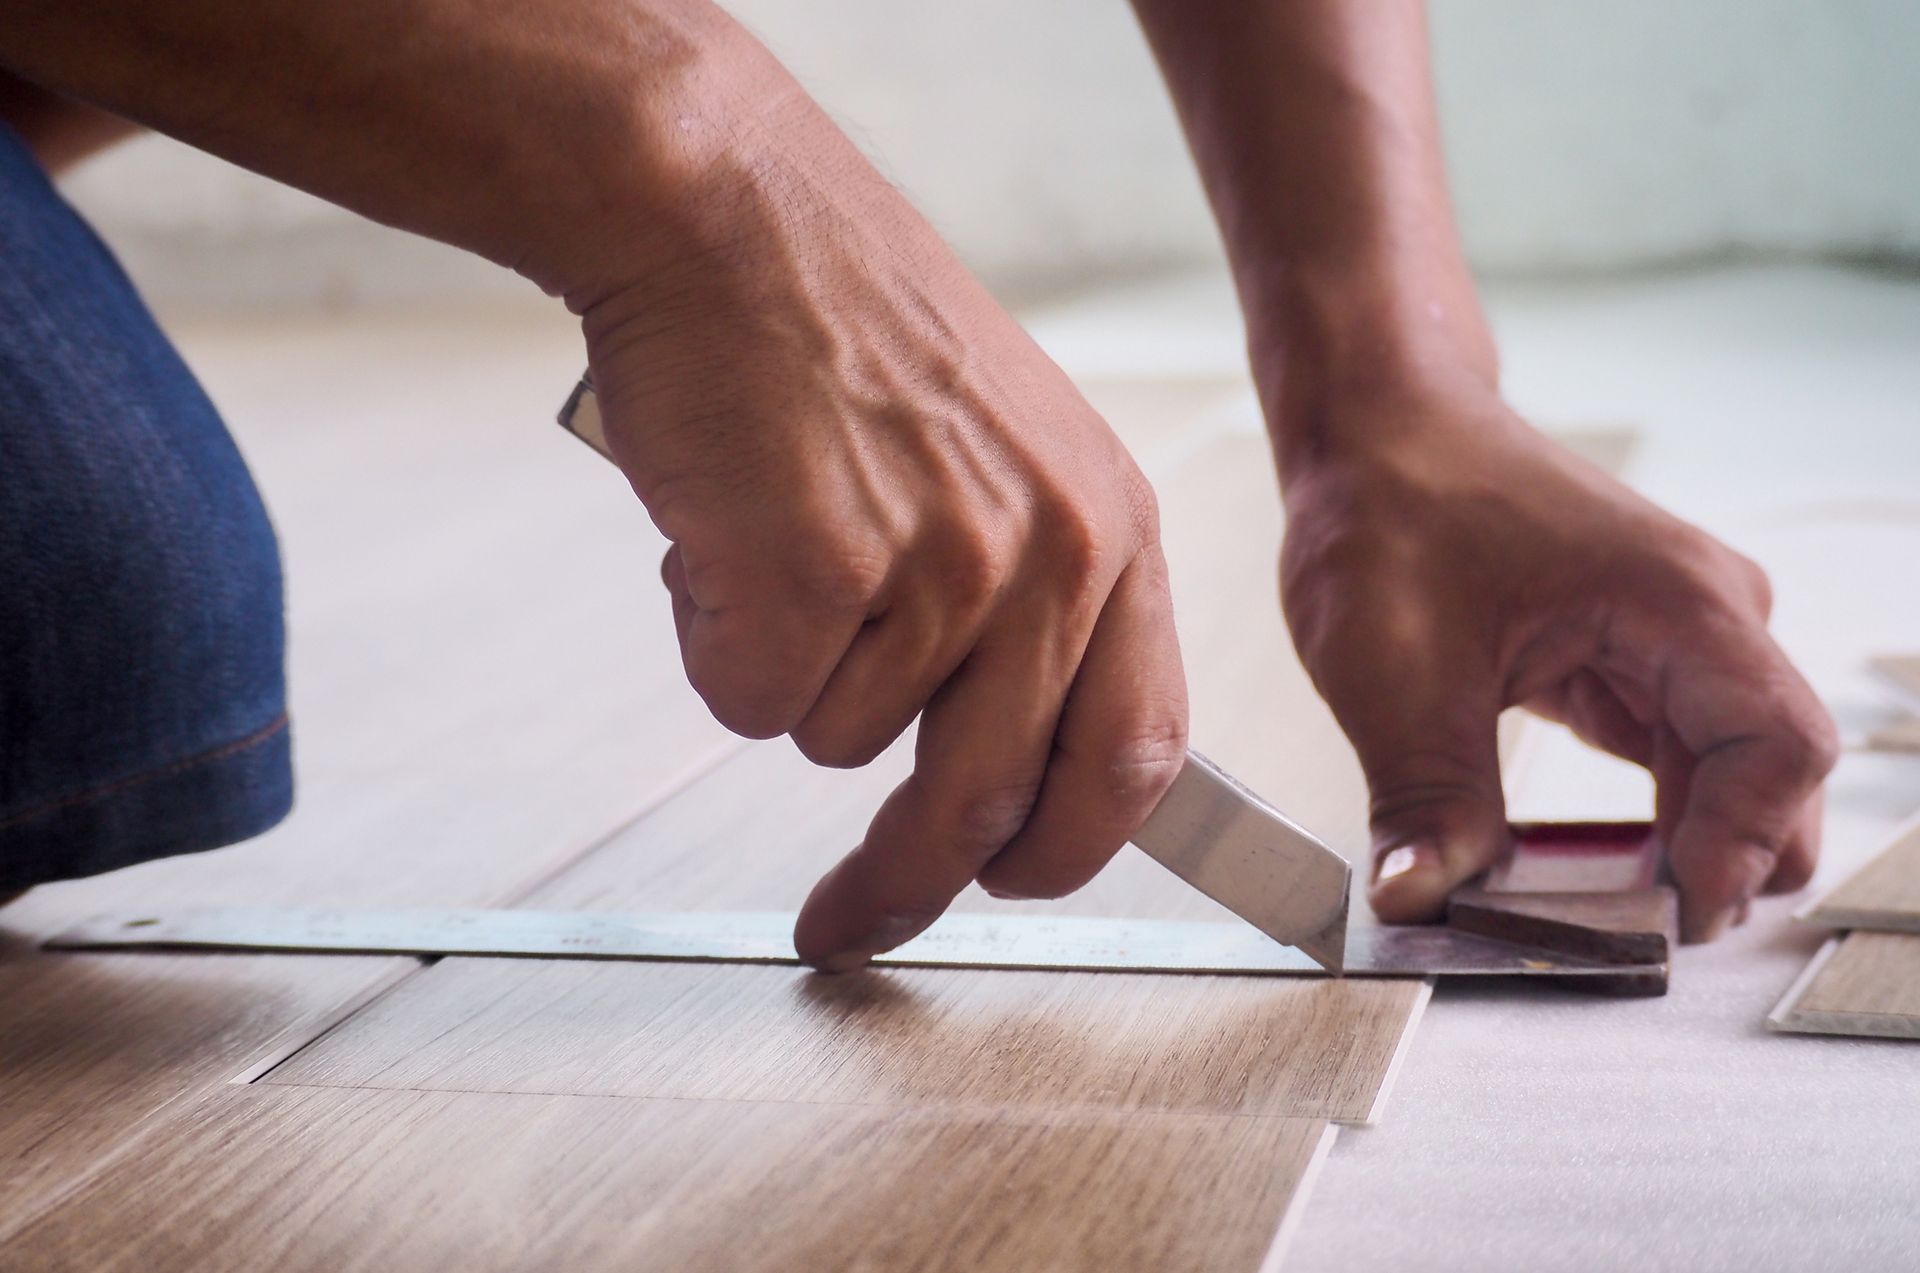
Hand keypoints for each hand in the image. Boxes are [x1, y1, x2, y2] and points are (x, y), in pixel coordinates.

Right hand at [573, 78, 1186, 969]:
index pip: (1137, 749)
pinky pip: (750, 700)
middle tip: (844, 921)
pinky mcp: (817, 579)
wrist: (719, 207)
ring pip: (840, 741)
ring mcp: (937, 571)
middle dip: (903, 889)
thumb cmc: (836, 319)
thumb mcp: (998, 445)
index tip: (1011, 881)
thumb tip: (992, 744)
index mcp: (1111, 526)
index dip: (1070, 842)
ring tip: (767, 532)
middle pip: (983, 803)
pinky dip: (714, 641)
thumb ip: (1022, 592)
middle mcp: (1048, 557)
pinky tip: (719, 530)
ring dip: (786, 671)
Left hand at [1275, 378, 1836, 941]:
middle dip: (1717, 863)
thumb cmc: (1391, 508)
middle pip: (1770, 773)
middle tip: (1626, 937)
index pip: (1778, 746)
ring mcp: (1674, 639)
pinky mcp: (1632, 659)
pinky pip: (1671, 760)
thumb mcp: (1390, 668)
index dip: (1742, 844)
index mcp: (1678, 602)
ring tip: (1597, 916)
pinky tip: (1582, 870)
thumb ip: (1423, 794)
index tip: (1669, 916)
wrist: (1375, 430)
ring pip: (1724, 776)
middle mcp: (1704, 618)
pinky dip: (1642, 821)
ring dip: (1678, 849)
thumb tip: (1420, 898)